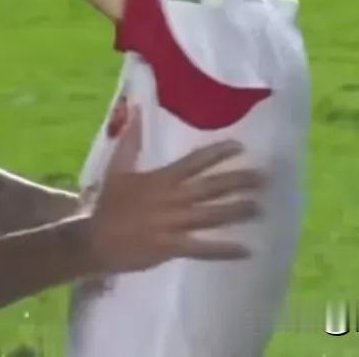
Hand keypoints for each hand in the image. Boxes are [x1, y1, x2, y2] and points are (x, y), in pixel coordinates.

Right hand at [82, 105, 263, 275]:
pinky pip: (202, 247)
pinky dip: (223, 249)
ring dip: (236, 211)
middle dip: (237, 182)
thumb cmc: (110, 204)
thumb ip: (130, 141)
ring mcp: (172, 224)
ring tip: (259, 207)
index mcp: (160, 179)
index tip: (240, 148)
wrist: (95, 239)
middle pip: (210, 187)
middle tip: (263, 178)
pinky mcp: (171, 246)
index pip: (193, 162)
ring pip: (210, 215)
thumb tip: (135, 109)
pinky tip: (246, 249)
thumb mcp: (117, 169)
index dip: (217, 154)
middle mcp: (170, 199)